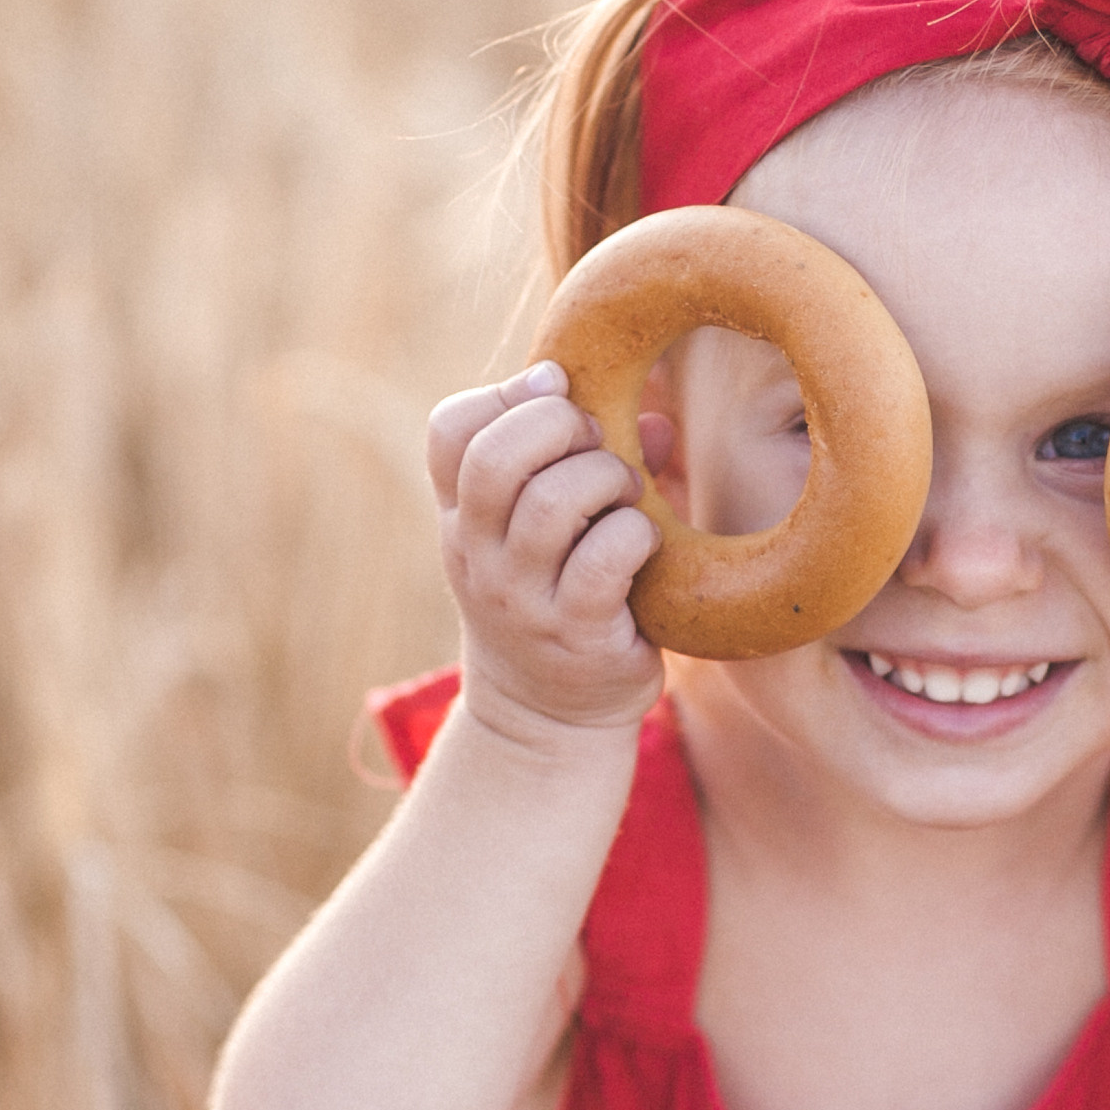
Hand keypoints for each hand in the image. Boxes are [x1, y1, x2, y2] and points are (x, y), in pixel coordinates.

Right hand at [427, 363, 661, 740]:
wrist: (544, 717)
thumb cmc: (558, 599)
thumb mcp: (548, 535)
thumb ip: (595, 465)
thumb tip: (658, 422)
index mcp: (463, 515)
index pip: (451, 431)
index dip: (506, 395)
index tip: (559, 392)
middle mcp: (478, 553)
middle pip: (494, 457)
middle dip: (560, 425)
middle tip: (598, 444)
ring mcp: (520, 597)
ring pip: (551, 503)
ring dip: (606, 478)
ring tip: (628, 495)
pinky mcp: (573, 634)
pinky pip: (603, 561)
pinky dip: (636, 534)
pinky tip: (647, 544)